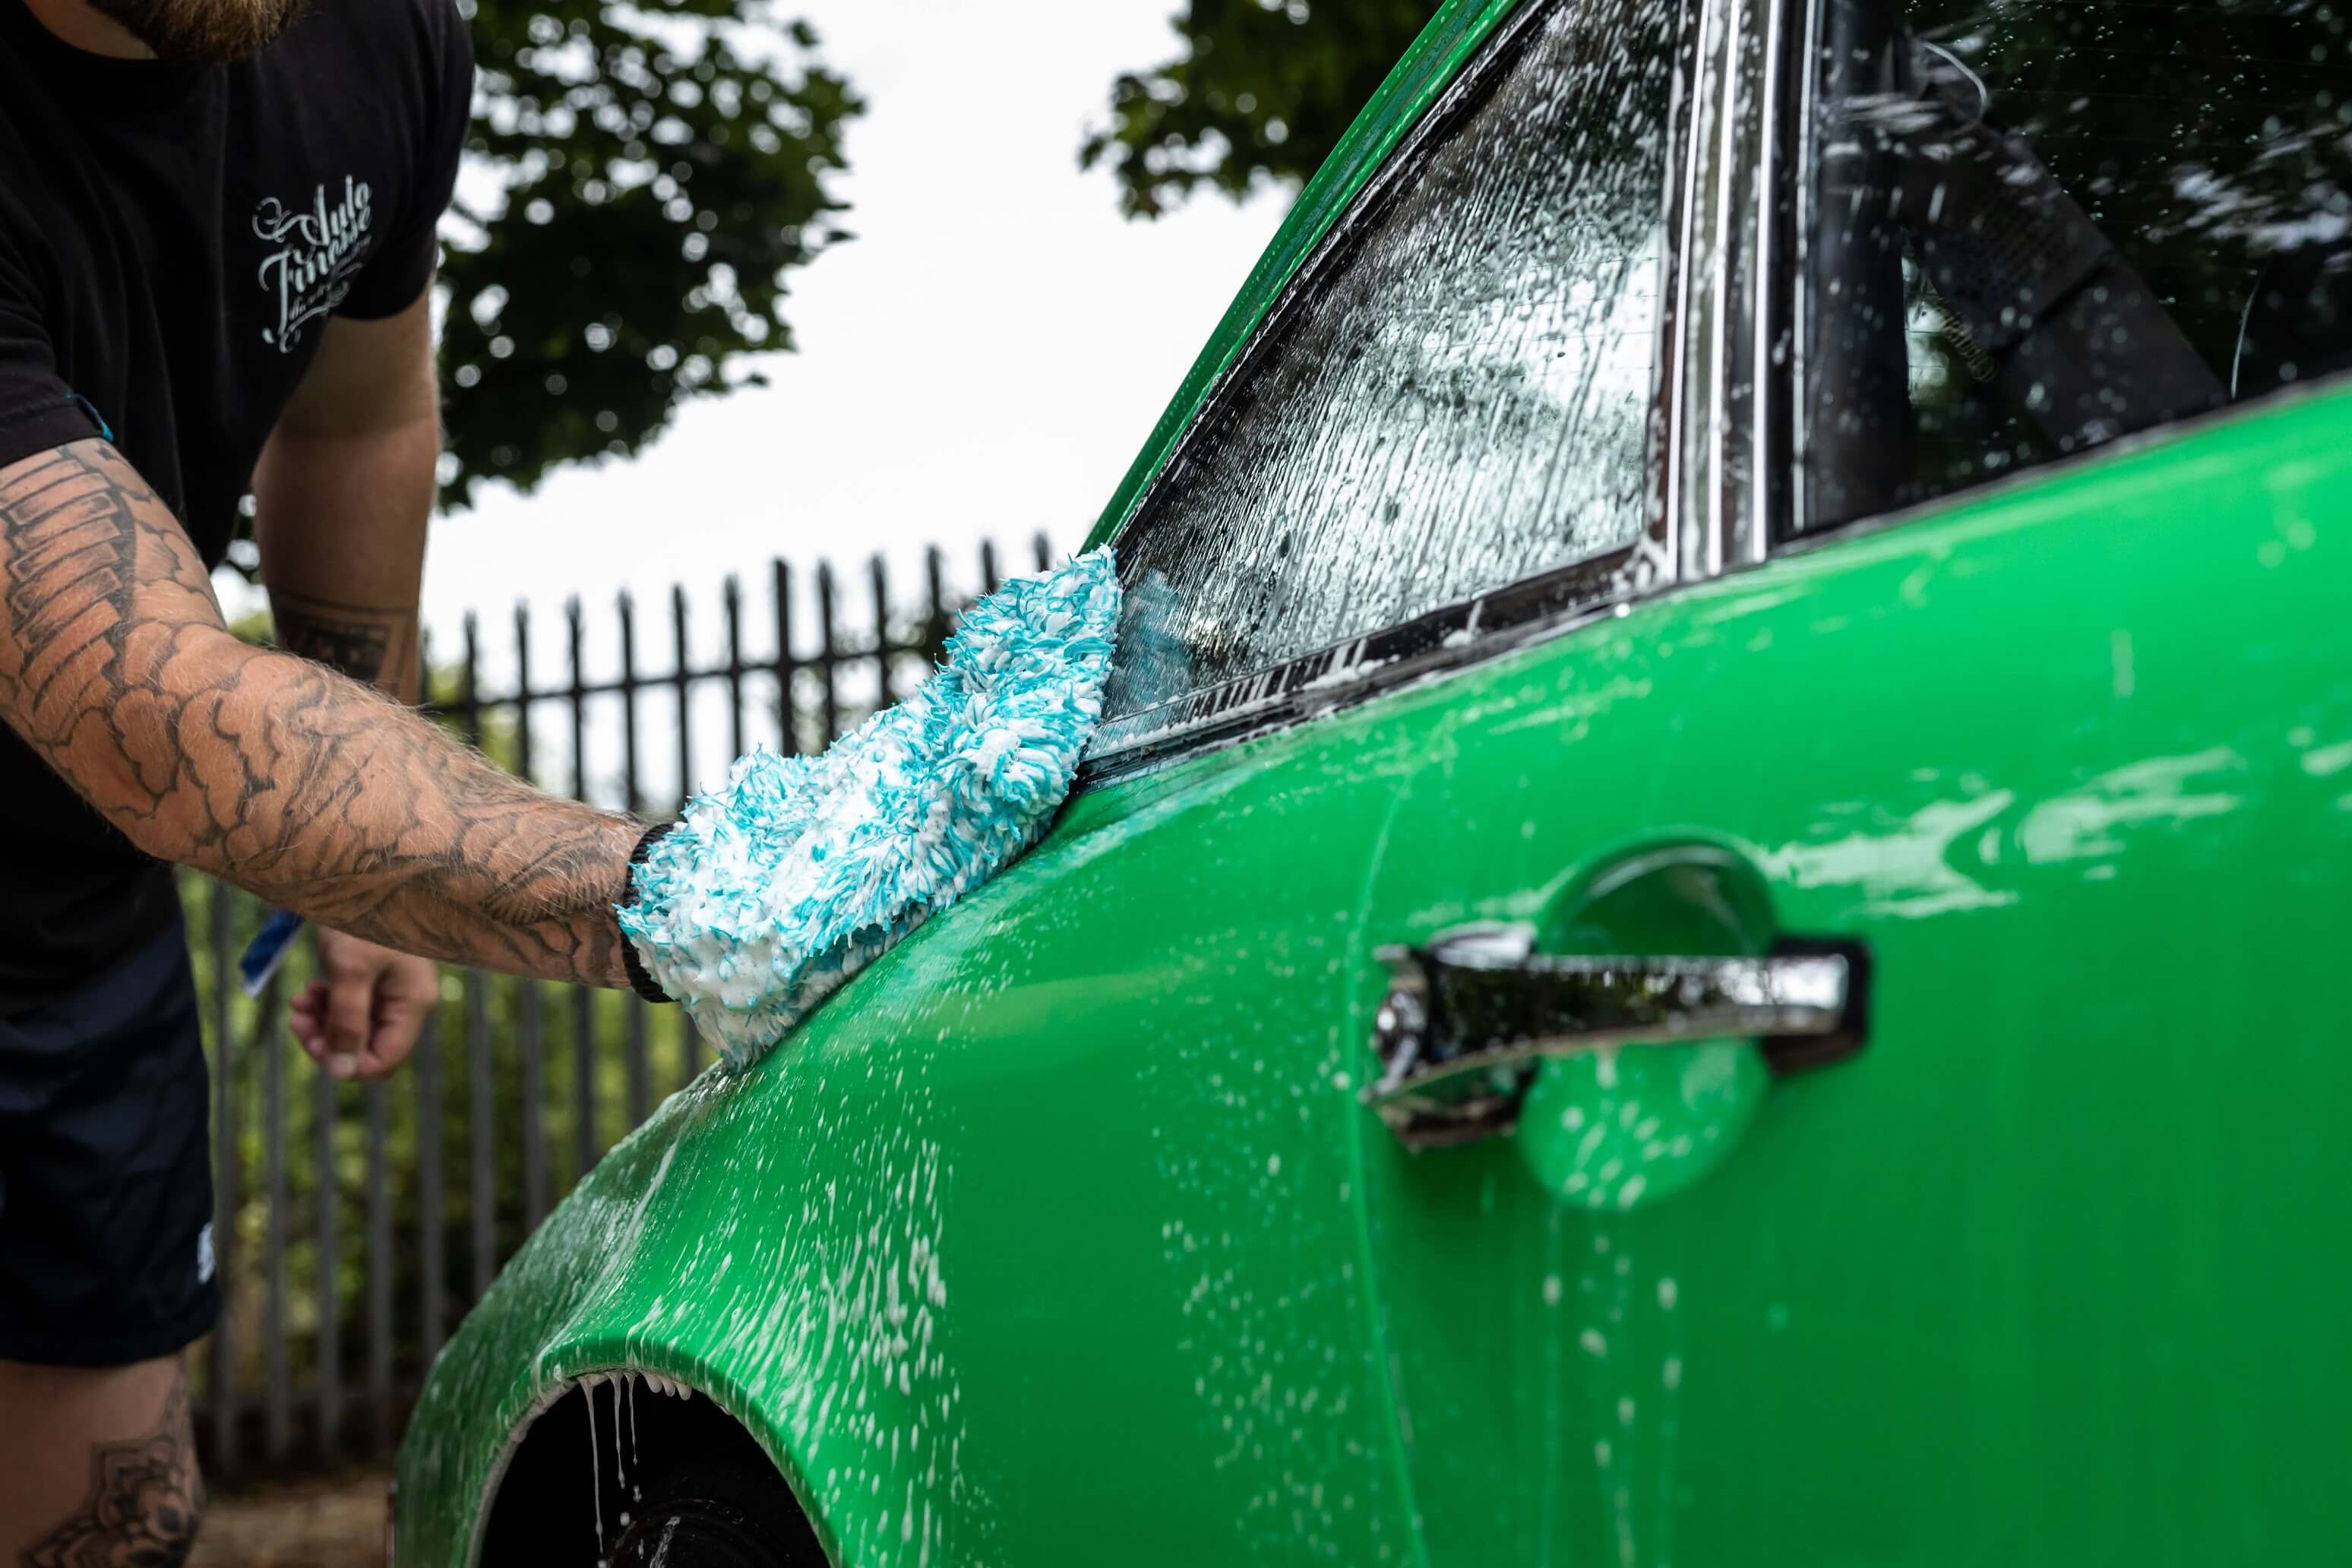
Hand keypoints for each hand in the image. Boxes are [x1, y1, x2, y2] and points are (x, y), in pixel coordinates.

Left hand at [292, 929, 438, 1080]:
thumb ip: (347, 1023)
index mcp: (411, 1004)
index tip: (313, 1043)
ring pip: (353, 1027)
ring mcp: (390, 988)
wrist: (363, 868)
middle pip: (365, 1045)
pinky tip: (308, 989)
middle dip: (327, 1039)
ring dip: (322, 1021)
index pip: (383, 1060)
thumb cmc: (361, 917)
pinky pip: (349, 1005)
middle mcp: (405, 1001)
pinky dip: (326, 1003)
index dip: (345, 1062)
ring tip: (298, 1000)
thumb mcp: (350, 971)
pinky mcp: (373, 974)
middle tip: (296, 1021)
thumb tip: (341, 1071)